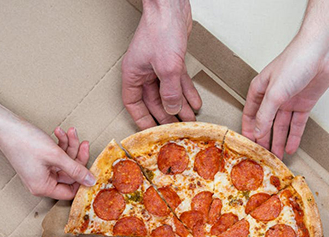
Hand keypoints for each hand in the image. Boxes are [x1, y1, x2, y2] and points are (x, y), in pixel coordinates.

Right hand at [0, 116, 94, 199]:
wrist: (5, 125)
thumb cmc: (24, 141)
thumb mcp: (55, 156)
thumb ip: (76, 170)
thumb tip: (91, 182)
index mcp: (43, 187)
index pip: (70, 191)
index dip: (82, 179)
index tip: (91, 166)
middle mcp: (41, 182)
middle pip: (69, 174)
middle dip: (76, 155)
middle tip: (83, 143)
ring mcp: (40, 171)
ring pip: (64, 162)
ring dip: (69, 146)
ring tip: (70, 132)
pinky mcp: (39, 161)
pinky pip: (56, 156)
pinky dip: (60, 144)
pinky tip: (59, 132)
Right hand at [121, 0, 201, 128]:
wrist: (171, 6)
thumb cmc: (161, 30)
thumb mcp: (167, 68)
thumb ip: (170, 92)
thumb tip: (171, 111)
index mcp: (134, 74)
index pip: (133, 103)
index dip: (141, 119)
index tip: (151, 132)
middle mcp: (143, 71)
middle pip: (153, 101)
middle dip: (166, 116)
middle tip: (177, 130)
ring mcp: (157, 66)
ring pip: (168, 92)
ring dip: (179, 106)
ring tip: (190, 120)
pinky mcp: (171, 60)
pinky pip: (178, 82)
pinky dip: (187, 92)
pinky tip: (195, 103)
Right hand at [242, 0, 328, 157]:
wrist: (322, 52)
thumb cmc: (295, 61)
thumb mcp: (275, 92)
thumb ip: (265, 114)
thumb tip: (257, 131)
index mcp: (260, 90)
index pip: (250, 114)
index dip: (248, 130)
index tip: (247, 146)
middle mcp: (273, 96)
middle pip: (266, 123)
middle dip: (264, 139)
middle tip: (262, 157)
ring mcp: (289, 101)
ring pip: (281, 126)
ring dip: (278, 141)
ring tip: (276, 158)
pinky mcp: (304, 104)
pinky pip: (297, 124)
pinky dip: (294, 136)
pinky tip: (290, 148)